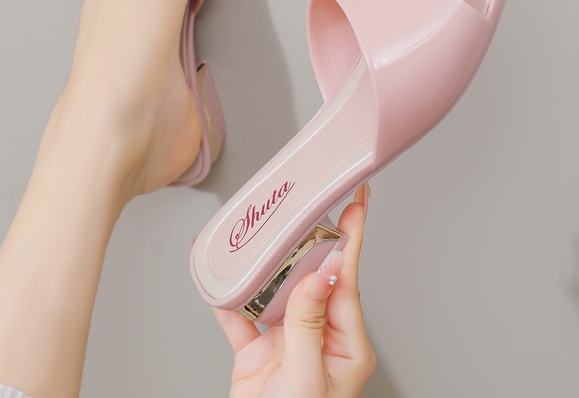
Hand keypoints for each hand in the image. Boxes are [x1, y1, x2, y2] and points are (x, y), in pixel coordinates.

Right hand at [215, 184, 375, 397]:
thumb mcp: (307, 378)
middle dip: (307, 239)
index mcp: (345, 341)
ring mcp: (287, 339)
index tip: (359, 201)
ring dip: (265, 263)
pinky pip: (241, 314)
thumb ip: (309, 322)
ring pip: (276, 288)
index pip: (348, 278)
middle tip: (305, 203)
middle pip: (311, 274)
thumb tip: (321, 271)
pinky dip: (229, 295)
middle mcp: (318, 334)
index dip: (353, 236)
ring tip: (262, 231)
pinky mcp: (258, 349)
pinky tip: (219, 274)